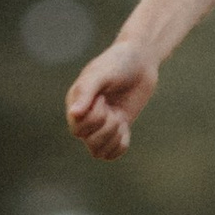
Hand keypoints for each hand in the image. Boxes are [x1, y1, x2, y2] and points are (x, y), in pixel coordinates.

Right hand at [67, 39, 157, 159]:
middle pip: (89, 143)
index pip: (77, 129)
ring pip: (98, 152)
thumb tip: (74, 114)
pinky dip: (121, 145)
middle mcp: (85, 116)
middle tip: (113, 108)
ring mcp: (102, 124)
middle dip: (106, 127)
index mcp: (76, 103)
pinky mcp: (118, 128)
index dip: (94, 118)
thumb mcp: (101, 74)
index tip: (102, 98)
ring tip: (119, 118)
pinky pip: (113, 153)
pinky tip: (125, 127)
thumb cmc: (117, 62)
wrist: (141, 61)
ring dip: (113, 137)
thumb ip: (86, 92)